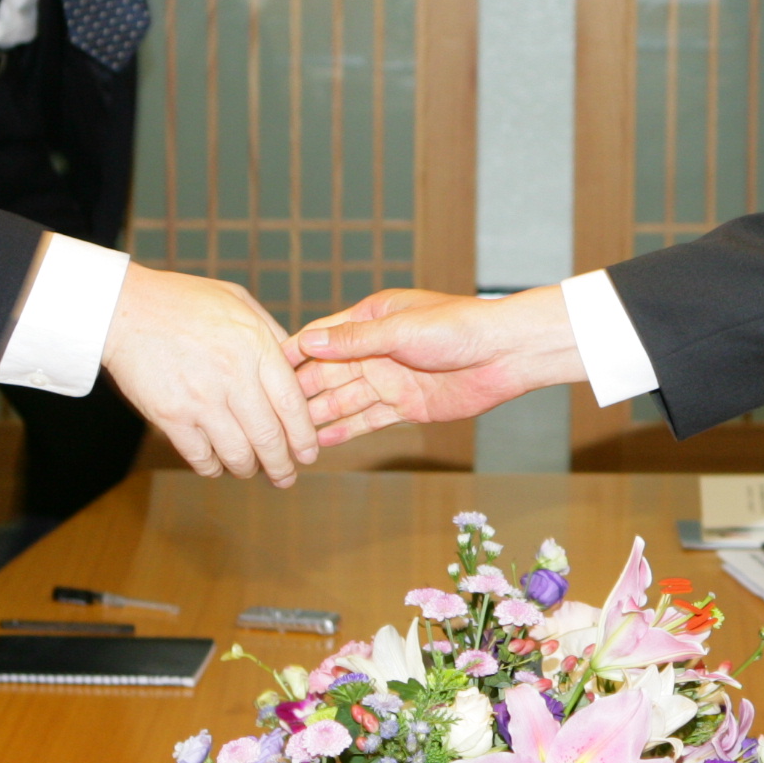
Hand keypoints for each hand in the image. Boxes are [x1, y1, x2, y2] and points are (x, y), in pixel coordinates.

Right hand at [99, 263, 322, 485]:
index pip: (293, 405)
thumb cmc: (184, 301)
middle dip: (282, 466)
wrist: (124, 309)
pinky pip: (201, 458)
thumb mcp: (240, 303)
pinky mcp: (170, 417)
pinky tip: (217, 464)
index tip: (309, 453)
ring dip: (248, 470)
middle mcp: (233, 376)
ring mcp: (201, 399)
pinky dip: (213, 468)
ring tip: (252, 470)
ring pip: (238, 455)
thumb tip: (297, 367)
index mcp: (256, 347)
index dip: (304, 437)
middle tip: (286, 477)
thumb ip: (271, 334)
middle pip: (269, 438)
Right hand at [288, 286, 585, 443]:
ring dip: (316, 417)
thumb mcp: (402, 330)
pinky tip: (319, 443)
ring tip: (284, 435)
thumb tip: (306, 341)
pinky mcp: (406, 405)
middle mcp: (376, 350)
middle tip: (262, 414)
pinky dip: (344, 431)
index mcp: (372, 320)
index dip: (290, 355)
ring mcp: (390, 379)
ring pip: (343, 400)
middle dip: (297, 393)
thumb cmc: (460, 327)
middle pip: (326, 373)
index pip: (321, 338)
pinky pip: (367, 420)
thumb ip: (354, 341)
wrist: (506, 354)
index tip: (256, 371)